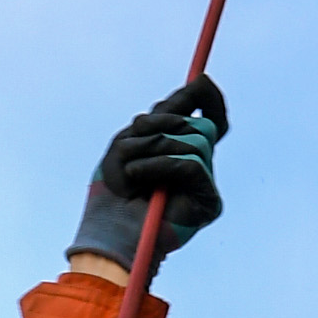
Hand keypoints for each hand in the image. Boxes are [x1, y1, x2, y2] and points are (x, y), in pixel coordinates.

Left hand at [69, 76, 230, 268]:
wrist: (108, 236)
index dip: (208, 98)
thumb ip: (161, 116)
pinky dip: (160, 166)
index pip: (208, 116)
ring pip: (196, 141)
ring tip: (131, 171)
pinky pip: (192, 165)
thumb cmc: (113, 193)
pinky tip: (139, 179)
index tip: (199, 82)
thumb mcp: (129, 143)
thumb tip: (201, 81)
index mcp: (180, 151)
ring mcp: (205, 186)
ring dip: (155, 149)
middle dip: (163, 124)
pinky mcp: (209, 204)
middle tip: (133, 136)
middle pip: (201, 125)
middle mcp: (198, 167)